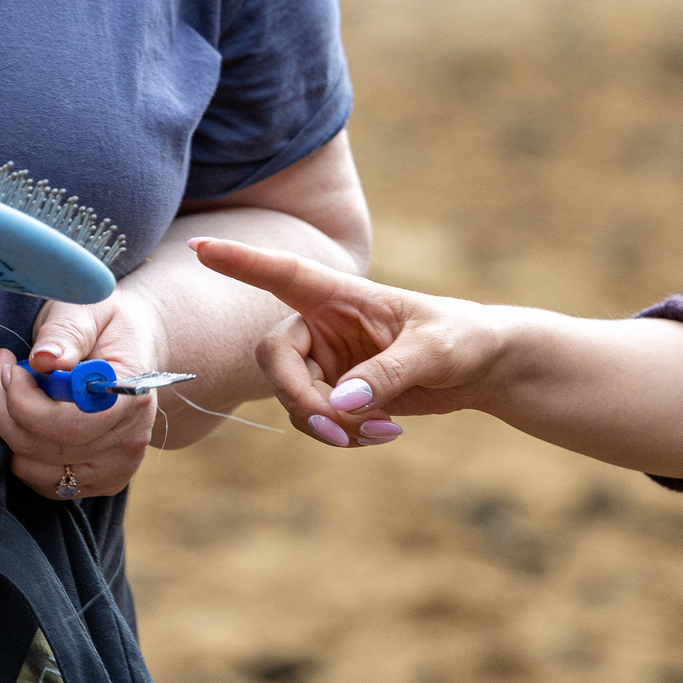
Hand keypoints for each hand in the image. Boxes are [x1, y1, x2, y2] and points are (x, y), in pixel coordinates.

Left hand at [0, 290, 167, 500]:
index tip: (10, 364)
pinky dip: (20, 450)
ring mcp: (115, 469)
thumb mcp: (89, 310)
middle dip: (5, 406)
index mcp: (131, 398)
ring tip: (12, 386)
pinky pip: (41, 481)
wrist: (135, 348)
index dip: (24, 400)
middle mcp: (129, 443)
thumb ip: (67, 332)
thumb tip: (44, 358)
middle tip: (1, 367)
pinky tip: (24, 416)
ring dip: (7, 427)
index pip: (67, 424)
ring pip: (33, 467)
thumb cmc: (107, 325)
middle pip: (42, 447)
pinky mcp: (97, 482)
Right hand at [192, 238, 507, 449]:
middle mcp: (323, 324)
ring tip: (382, 432)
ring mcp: (326, 361)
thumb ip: (389, 372)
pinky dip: (342, 434)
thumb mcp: (437, 351)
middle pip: (275, 358)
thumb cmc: (466, 339)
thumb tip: (342, 403)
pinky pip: (315, 420)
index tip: (199, 248)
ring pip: (293, 398)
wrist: (484, 369)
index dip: (240, 262)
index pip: (283, 274)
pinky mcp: (336, 393)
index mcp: (342, 295)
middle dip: (301, 398)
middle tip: (337, 428)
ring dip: (328, 425)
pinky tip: (384, 433)